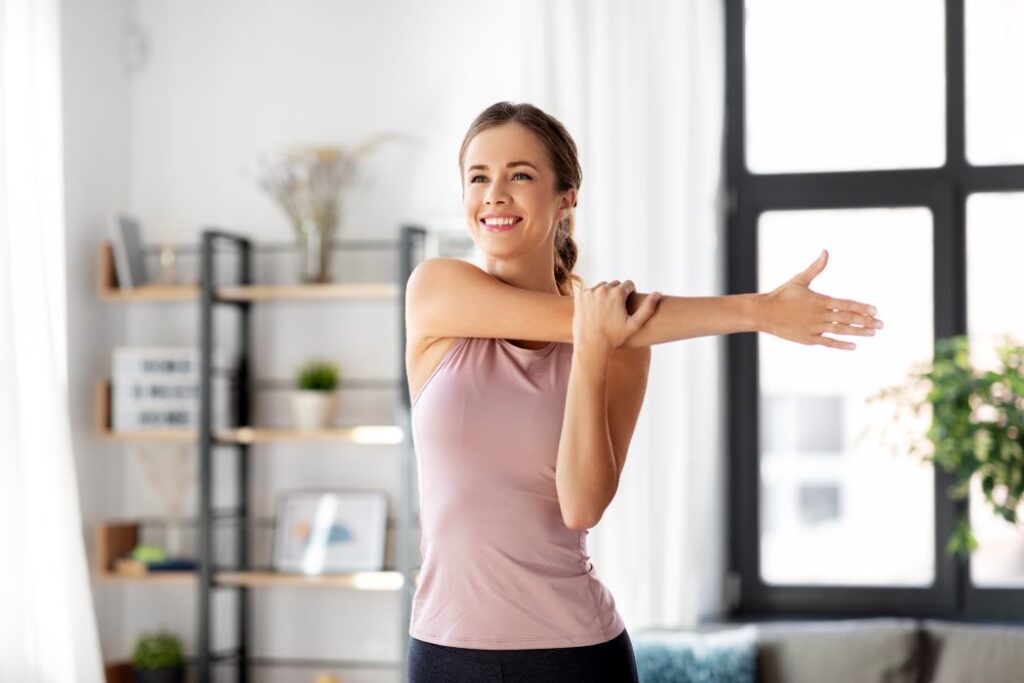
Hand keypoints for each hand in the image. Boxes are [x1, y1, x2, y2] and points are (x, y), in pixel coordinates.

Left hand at [573, 279, 661, 357]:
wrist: (591, 345)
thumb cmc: (614, 337)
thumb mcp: (634, 324)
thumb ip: (648, 308)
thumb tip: (658, 293)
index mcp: (617, 293)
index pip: (629, 284)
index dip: (630, 294)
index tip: (627, 305)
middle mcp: (602, 289)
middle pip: (615, 284)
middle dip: (617, 293)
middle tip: (616, 309)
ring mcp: (589, 292)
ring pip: (602, 286)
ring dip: (604, 294)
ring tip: (605, 309)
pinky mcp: (579, 296)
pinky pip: (589, 290)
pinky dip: (592, 297)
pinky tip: (594, 309)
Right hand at [760, 250, 883, 350]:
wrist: (763, 313)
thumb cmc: (781, 295)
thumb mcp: (799, 280)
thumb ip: (816, 268)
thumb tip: (825, 252)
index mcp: (819, 300)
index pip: (846, 304)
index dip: (861, 308)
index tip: (875, 311)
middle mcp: (819, 315)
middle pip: (847, 319)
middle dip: (866, 322)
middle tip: (881, 324)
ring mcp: (814, 328)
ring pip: (841, 331)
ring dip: (858, 332)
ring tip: (872, 333)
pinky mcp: (808, 339)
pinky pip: (828, 343)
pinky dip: (841, 344)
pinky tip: (853, 345)